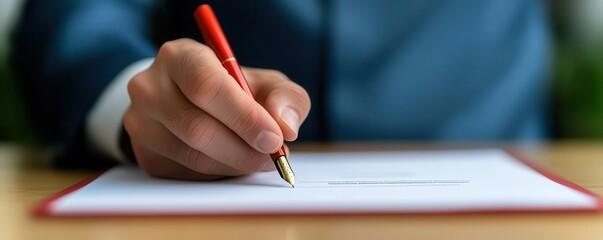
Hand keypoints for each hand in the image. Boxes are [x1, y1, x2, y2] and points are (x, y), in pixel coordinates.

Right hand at [124, 38, 310, 179]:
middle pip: (197, 127)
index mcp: (179, 56)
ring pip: (193, 156)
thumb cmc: (233, 89)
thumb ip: (286, 97)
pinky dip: (219, 172)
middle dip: (244, 148)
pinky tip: (232, 161)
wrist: (188, 101)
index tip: (274, 138)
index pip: (206, 87)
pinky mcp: (144, 154)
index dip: (244, 116)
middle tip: (273, 156)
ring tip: (259, 159)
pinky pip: (187, 173)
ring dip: (235, 164)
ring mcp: (140, 122)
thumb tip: (285, 125)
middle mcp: (149, 86)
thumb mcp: (265, 83)